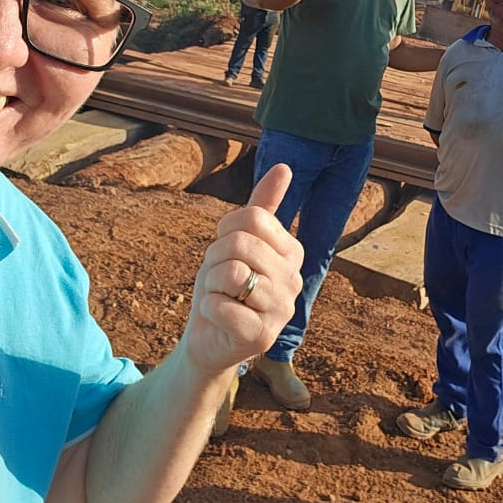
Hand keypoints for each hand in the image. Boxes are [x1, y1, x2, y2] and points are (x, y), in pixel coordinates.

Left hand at [183, 164, 303, 372]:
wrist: (210, 336)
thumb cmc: (224, 284)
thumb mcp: (237, 241)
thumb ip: (261, 206)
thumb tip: (284, 166)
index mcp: (292, 252)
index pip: (252, 217)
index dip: (225, 231)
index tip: (227, 252)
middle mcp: (295, 279)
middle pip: (240, 243)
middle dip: (214, 259)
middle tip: (219, 279)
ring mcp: (282, 310)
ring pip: (229, 273)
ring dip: (210, 285)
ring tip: (222, 297)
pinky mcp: (263, 336)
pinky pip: (220, 305)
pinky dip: (208, 308)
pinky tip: (219, 318)